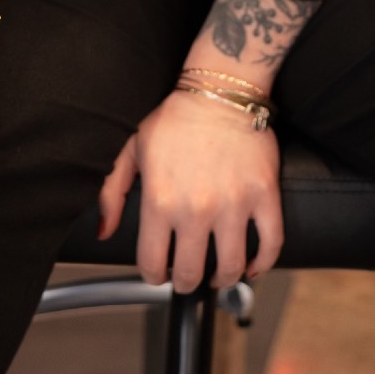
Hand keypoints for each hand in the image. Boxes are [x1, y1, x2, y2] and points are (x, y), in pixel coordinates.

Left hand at [98, 92, 283, 292]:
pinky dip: (263, 263)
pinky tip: (252, 264)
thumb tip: (104, 231)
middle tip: (189, 277)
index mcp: (160, 202)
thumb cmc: (175, 119)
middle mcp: (196, 210)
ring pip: (231, 267)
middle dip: (187, 282)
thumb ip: (112, 192)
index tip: (160, 271)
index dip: (154, 275)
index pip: (153, 263)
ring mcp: (234, 205)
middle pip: (192, 273)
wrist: (219, 91)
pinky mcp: (264, 195)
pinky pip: (270, 243)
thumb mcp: (132, 149)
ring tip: (219, 274)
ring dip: (223, 279)